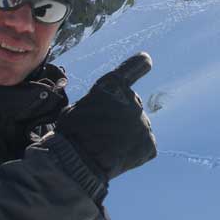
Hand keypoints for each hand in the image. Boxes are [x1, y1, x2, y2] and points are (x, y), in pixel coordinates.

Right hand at [55, 52, 156, 180]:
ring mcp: (143, 121)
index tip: (146, 60)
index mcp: (113, 86)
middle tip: (102, 133)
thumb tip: (106, 112)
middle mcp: (133, 99)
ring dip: (126, 137)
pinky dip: (133, 153)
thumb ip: (98, 104)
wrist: (78, 160)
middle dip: (120, 118)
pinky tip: (117, 157)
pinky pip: (144, 147)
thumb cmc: (71, 133)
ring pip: (136, 129)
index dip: (139, 64)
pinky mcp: (149, 142)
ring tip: (106, 149)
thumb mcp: (77, 108)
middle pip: (130, 108)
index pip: (133, 68)